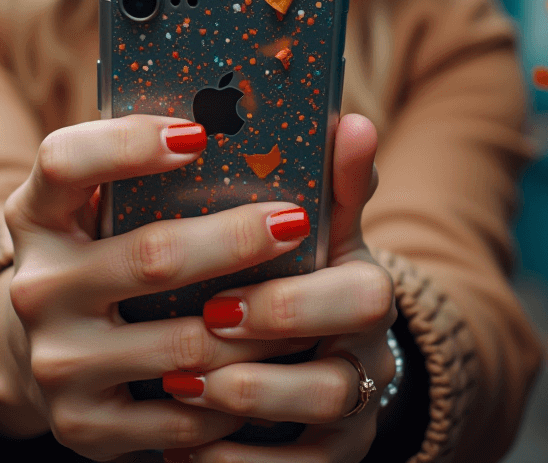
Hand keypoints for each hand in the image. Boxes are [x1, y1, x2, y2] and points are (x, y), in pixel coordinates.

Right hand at [2, 114, 324, 461]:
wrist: (51, 353)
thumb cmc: (106, 251)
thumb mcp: (108, 203)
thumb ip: (165, 158)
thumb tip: (305, 118)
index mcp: (36, 213)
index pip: (65, 160)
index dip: (129, 143)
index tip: (198, 134)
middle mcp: (36, 286)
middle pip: (151, 255)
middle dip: (235, 239)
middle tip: (294, 222)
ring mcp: (56, 361)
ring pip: (185, 344)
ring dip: (260, 326)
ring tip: (312, 302)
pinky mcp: (83, 424)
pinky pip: (183, 414)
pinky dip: (237, 393)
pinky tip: (273, 365)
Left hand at [157, 113, 396, 462]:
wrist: (309, 342)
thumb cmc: (292, 266)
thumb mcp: (309, 223)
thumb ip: (323, 180)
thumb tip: (349, 120)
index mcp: (364, 289)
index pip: (362, 296)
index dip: (293, 298)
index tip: (223, 288)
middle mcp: (368, 357)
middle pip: (339, 371)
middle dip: (269, 346)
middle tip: (205, 323)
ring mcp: (351, 415)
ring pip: (316, 419)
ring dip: (245, 399)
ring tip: (178, 380)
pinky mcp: (326, 459)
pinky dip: (232, 462)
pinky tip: (179, 445)